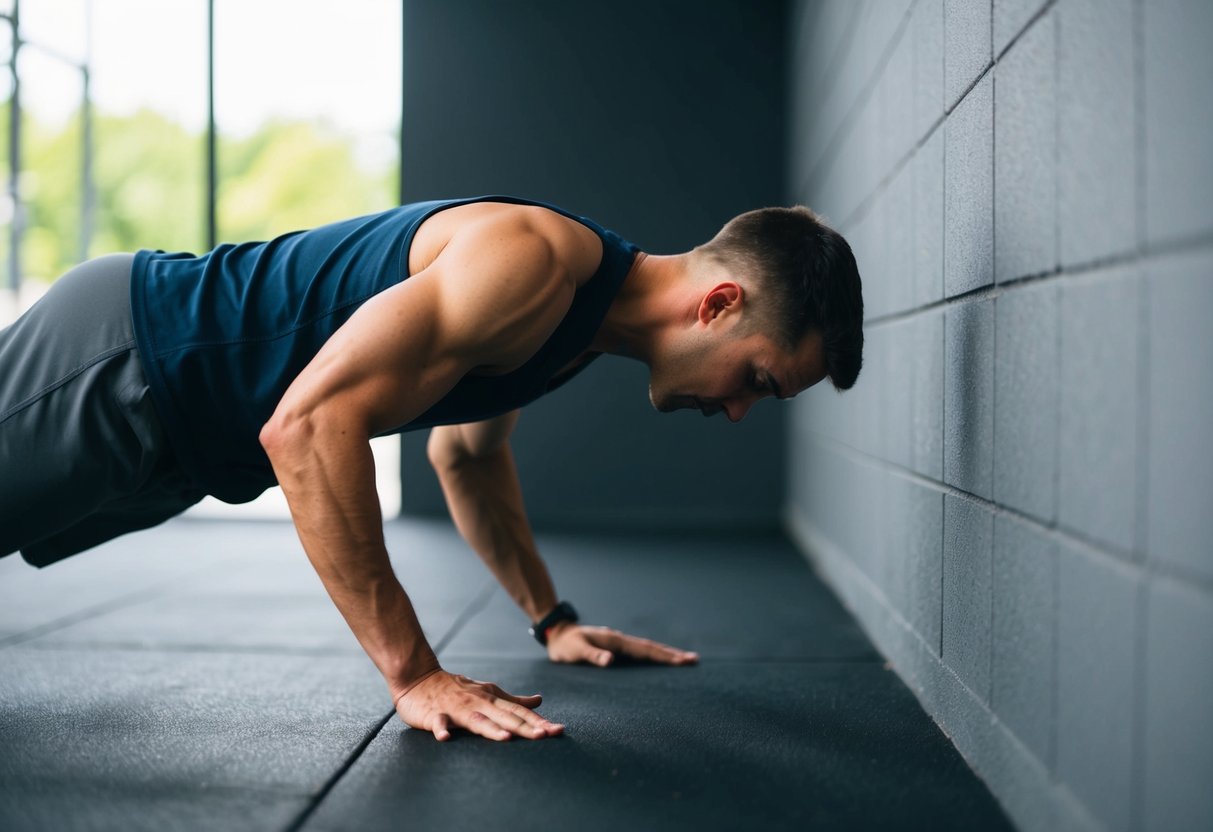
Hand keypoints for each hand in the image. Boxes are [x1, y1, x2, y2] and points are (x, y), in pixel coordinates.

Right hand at [393, 668, 564, 741]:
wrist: (418, 678)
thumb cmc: (455, 689)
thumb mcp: (487, 692)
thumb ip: (513, 700)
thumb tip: (539, 701)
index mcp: (491, 699)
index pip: (519, 712)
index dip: (538, 721)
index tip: (558, 731)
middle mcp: (478, 703)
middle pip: (505, 717)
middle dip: (525, 727)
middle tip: (545, 736)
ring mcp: (456, 709)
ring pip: (476, 720)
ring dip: (491, 729)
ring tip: (506, 738)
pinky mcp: (435, 714)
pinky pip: (438, 723)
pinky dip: (441, 729)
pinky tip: (445, 737)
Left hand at [545, 623, 699, 666]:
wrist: (557, 634)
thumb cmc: (565, 645)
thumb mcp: (576, 651)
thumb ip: (592, 656)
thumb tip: (611, 661)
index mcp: (616, 640)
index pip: (645, 650)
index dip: (664, 656)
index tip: (683, 661)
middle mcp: (621, 641)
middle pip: (651, 648)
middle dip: (672, 655)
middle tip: (694, 660)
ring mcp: (619, 644)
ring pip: (647, 650)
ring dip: (665, 655)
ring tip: (684, 660)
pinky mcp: (615, 649)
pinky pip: (639, 653)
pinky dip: (652, 656)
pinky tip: (658, 661)